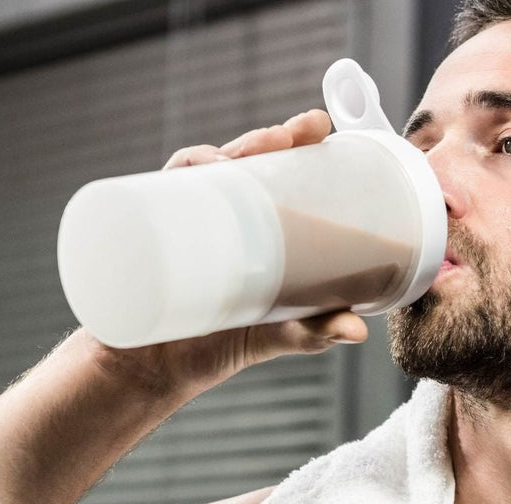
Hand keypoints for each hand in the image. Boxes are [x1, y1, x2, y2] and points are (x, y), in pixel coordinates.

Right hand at [88, 110, 369, 394]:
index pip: (275, 169)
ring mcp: (184, 222)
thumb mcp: (278, 334)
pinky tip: (193, 178)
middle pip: (240, 159)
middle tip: (289, 136)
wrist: (154, 371)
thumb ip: (315, 332)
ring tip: (237, 161)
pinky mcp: (152, 236)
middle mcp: (219, 215)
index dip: (294, 139)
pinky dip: (176, 179)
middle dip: (263, 139)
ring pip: (199, 170)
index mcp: (255, 225)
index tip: (317, 125)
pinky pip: (157, 196)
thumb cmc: (219, 344)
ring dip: (218, 154)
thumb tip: (358, 333)